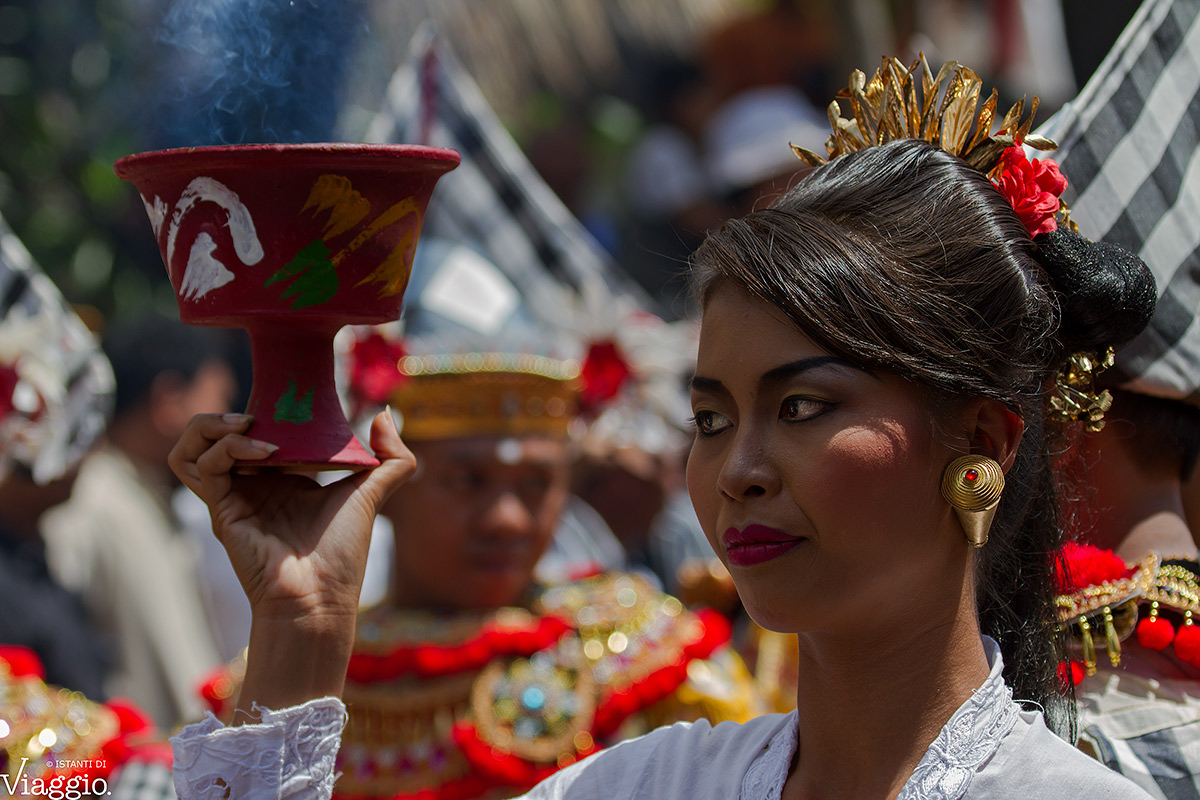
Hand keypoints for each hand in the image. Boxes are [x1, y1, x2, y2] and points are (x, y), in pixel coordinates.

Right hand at [170, 409, 413, 620]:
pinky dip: (228, 447)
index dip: (264, 412)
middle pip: (210, 437)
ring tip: (247, 423)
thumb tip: (385, 414)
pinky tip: (264, 450)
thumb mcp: (373, 492)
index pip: (253, 432)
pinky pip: (203, 466)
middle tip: (259, 411)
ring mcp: (231, 498)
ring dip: (211, 427)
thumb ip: (392, 457)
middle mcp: (250, 486)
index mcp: (279, 479)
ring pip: (189, 449)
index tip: (291, 402)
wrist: (322, 596)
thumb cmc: (344, 552)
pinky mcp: (221, 510)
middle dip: (225, 416)